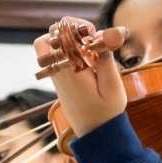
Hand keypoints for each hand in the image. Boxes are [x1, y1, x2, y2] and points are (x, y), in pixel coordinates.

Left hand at [35, 20, 125, 136]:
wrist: (95, 135)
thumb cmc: (106, 112)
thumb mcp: (112, 86)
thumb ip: (106, 60)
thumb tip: (103, 34)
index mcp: (70, 70)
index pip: (63, 35)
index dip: (80, 28)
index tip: (95, 35)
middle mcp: (58, 70)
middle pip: (50, 35)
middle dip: (70, 29)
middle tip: (90, 37)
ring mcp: (56, 75)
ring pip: (49, 44)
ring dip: (67, 39)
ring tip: (87, 45)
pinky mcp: (59, 79)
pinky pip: (54, 56)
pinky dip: (67, 50)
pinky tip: (86, 57)